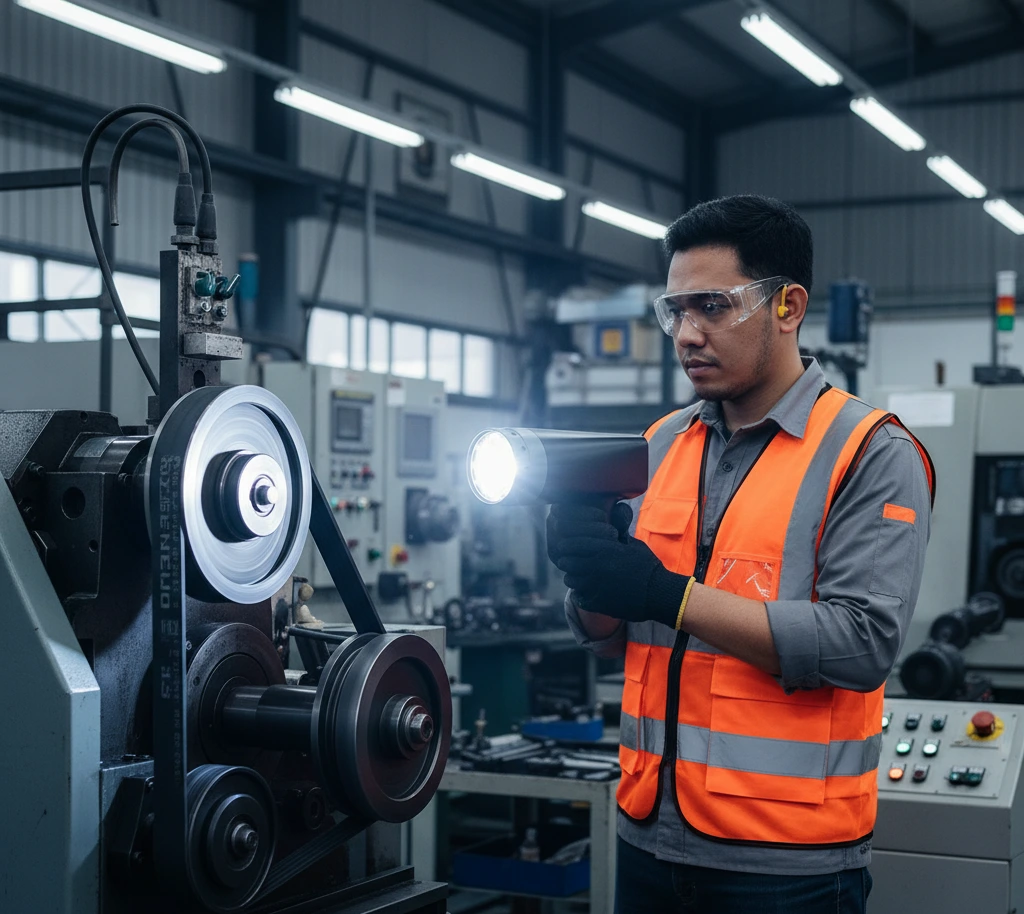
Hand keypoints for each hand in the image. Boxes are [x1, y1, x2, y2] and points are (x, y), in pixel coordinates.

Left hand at [547, 503, 689, 626]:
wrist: (659, 593)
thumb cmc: (647, 566)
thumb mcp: (632, 545)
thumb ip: (615, 536)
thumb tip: (606, 523)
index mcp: (605, 549)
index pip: (572, 543)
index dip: (567, 544)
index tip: (567, 546)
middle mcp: (597, 566)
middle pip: (566, 561)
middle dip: (567, 560)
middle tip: (571, 561)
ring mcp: (597, 586)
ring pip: (570, 580)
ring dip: (573, 577)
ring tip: (580, 577)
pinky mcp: (599, 603)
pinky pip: (578, 597)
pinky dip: (581, 594)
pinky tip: (588, 591)